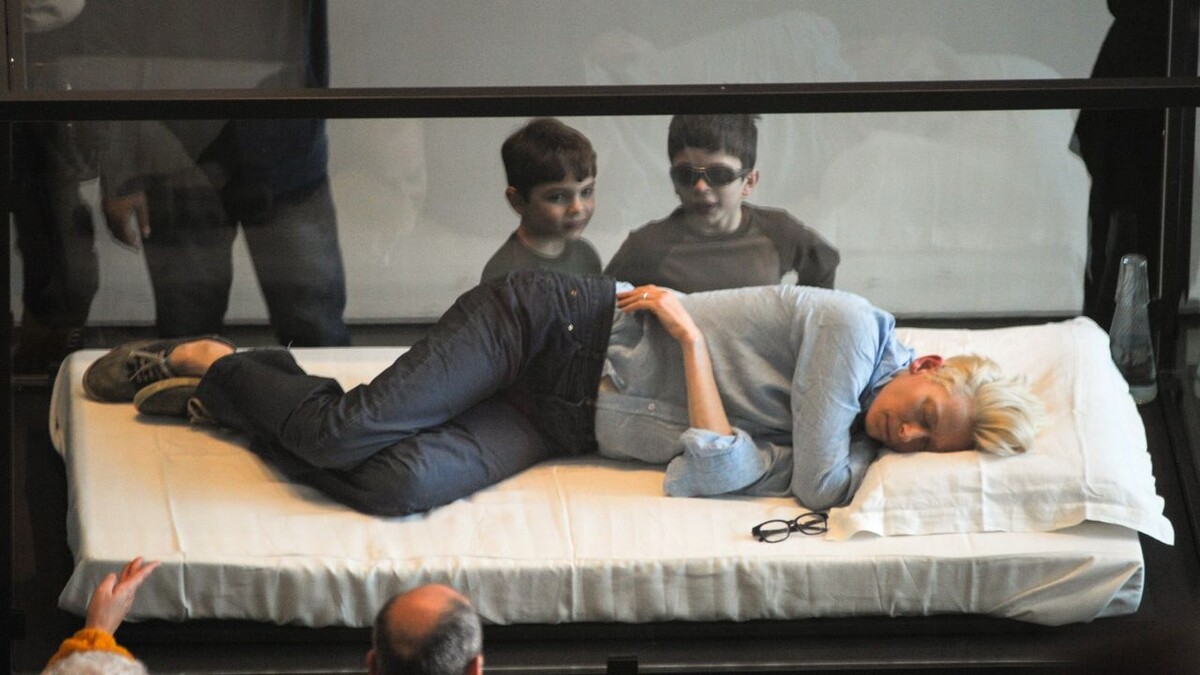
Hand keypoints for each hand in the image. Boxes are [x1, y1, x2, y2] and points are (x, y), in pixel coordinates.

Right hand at [85, 557, 159, 634]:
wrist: (100, 630)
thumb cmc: (100, 613)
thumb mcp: (101, 592)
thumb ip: (109, 581)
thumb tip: (113, 576)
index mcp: (126, 590)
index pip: (140, 576)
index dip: (148, 568)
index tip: (157, 562)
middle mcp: (129, 595)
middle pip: (135, 578)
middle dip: (136, 568)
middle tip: (138, 559)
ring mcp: (126, 601)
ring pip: (130, 584)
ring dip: (130, 575)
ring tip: (129, 567)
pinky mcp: (122, 606)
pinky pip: (125, 591)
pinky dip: (125, 583)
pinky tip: (121, 582)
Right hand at [101, 192, 150, 250]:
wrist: (118, 176)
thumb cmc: (131, 190)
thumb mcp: (141, 205)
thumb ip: (143, 220)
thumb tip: (146, 234)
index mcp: (120, 216)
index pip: (125, 235)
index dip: (131, 243)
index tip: (137, 249)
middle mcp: (111, 216)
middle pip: (116, 235)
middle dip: (124, 242)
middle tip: (133, 247)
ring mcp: (105, 212)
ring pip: (111, 230)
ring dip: (119, 237)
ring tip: (129, 239)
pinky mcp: (103, 208)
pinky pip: (108, 224)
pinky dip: (114, 229)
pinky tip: (121, 229)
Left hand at [618, 286, 730, 433]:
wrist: (688, 333)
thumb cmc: (679, 327)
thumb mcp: (667, 314)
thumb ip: (659, 308)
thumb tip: (646, 308)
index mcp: (668, 293)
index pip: (648, 288)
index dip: (636, 291)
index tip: (627, 295)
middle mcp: (665, 293)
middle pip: (642, 290)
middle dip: (629, 293)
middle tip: (618, 297)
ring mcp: (662, 298)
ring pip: (640, 295)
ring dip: (628, 300)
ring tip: (619, 304)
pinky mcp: (659, 305)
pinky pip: (641, 303)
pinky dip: (632, 306)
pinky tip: (626, 311)